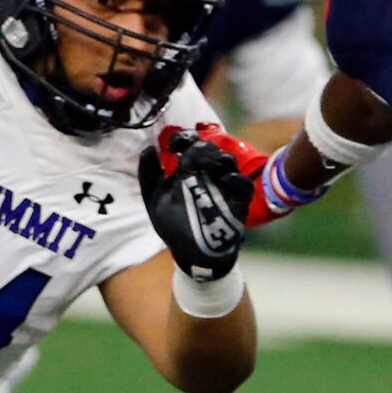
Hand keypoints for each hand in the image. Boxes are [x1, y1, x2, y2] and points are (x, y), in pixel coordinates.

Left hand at [140, 124, 263, 281]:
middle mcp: (207, 173)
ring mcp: (225, 186)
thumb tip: (148, 148)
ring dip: (218, 159)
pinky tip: (223, 181)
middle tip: (191, 157)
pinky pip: (243, 184)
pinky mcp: (239, 201)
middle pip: (210, 147)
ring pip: (229, 160)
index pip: (190, 143)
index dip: (184, 137)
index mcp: (188, 169)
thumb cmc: (174, 227)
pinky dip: (235, 179)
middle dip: (200, 148)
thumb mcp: (155, 201)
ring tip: (206, 167)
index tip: (174, 144)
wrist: (192, 255)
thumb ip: (148, 176)